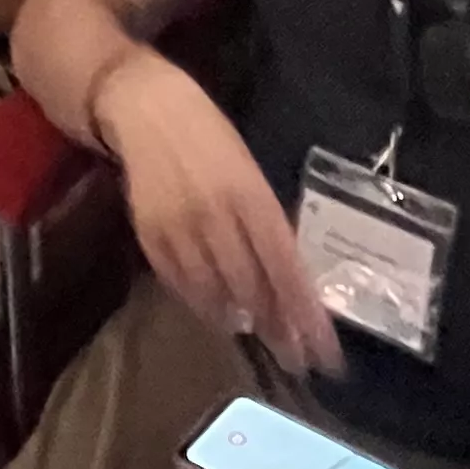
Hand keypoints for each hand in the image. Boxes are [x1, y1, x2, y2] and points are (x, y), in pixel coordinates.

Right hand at [94, 52, 331, 372]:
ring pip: (214, 292)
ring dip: (239, 320)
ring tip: (258, 338)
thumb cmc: (207, 134)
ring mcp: (179, 227)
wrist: (144, 107)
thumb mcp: (248, 167)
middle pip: (252, 287)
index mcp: (250, 194)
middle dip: (278, 329)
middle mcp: (216, 215)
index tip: (325, 350)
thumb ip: (265, 216)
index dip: (305, 312)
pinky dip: (200, 303)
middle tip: (297, 361)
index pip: (285, 267)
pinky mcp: (148, 234)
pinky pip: (179, 282)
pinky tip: (215, 315)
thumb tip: (288, 272)